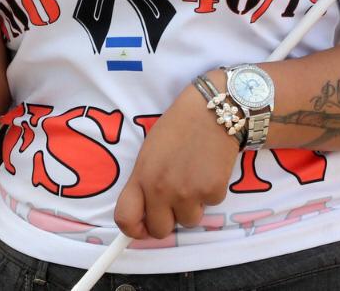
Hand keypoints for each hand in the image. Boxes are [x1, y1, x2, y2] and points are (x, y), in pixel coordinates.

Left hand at [115, 78, 239, 239]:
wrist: (213, 109)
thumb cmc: (179, 126)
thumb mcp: (150, 152)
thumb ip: (145, 182)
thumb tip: (147, 210)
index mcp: (142, 177)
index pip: (126, 219)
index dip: (133, 230)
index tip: (143, 227)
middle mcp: (162, 190)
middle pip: (159, 230)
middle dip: (168, 220)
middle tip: (175, 201)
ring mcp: (188, 192)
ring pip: (188, 221)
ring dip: (192, 206)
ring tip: (196, 178)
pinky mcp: (213, 190)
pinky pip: (211, 204)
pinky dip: (212, 191)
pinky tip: (211, 169)